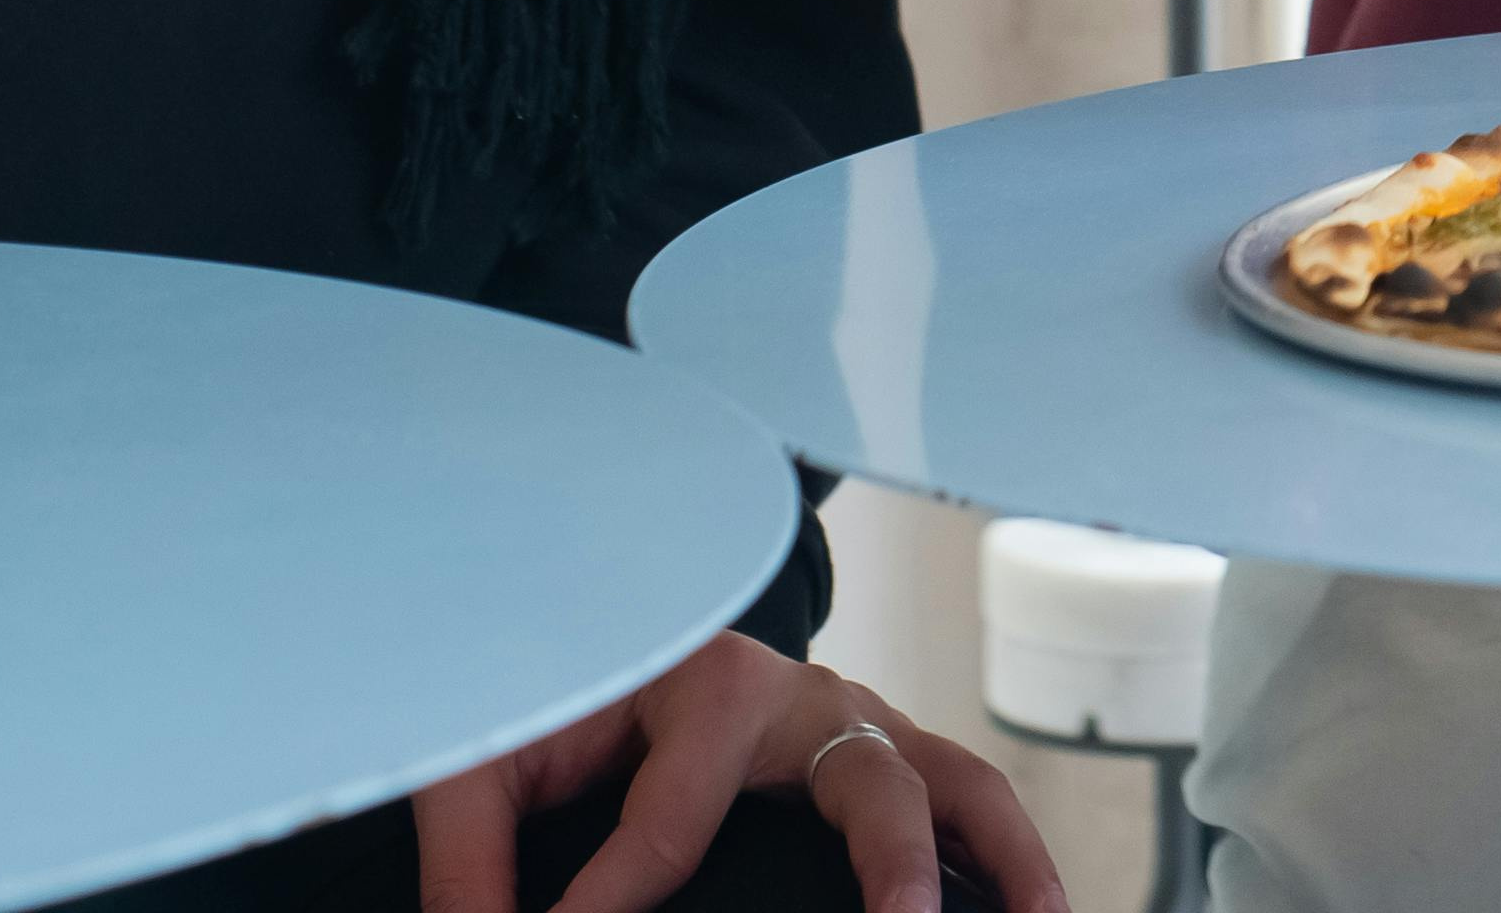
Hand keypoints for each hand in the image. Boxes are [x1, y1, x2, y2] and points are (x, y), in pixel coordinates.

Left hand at [412, 634, 1063, 912]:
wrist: (604, 616)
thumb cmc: (552, 690)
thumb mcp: (488, 763)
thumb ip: (471, 862)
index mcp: (703, 686)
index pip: (668, 823)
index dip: (609, 903)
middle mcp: (803, 696)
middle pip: (867, 781)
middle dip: (891, 866)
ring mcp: (857, 720)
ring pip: (953, 783)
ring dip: (1000, 856)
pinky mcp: (880, 748)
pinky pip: (958, 793)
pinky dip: (1001, 849)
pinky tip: (1029, 905)